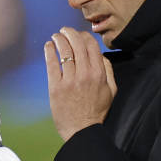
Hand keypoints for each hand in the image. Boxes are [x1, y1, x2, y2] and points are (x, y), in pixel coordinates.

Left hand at [44, 27, 117, 141]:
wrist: (82, 130)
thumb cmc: (97, 111)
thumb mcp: (111, 90)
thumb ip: (108, 71)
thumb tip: (101, 55)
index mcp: (99, 73)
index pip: (91, 46)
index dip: (84, 36)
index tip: (79, 35)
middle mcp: (85, 74)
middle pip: (77, 44)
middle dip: (70, 32)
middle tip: (65, 30)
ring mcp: (70, 80)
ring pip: (64, 51)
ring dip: (59, 39)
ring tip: (56, 35)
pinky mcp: (56, 87)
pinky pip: (52, 63)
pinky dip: (49, 51)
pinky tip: (48, 45)